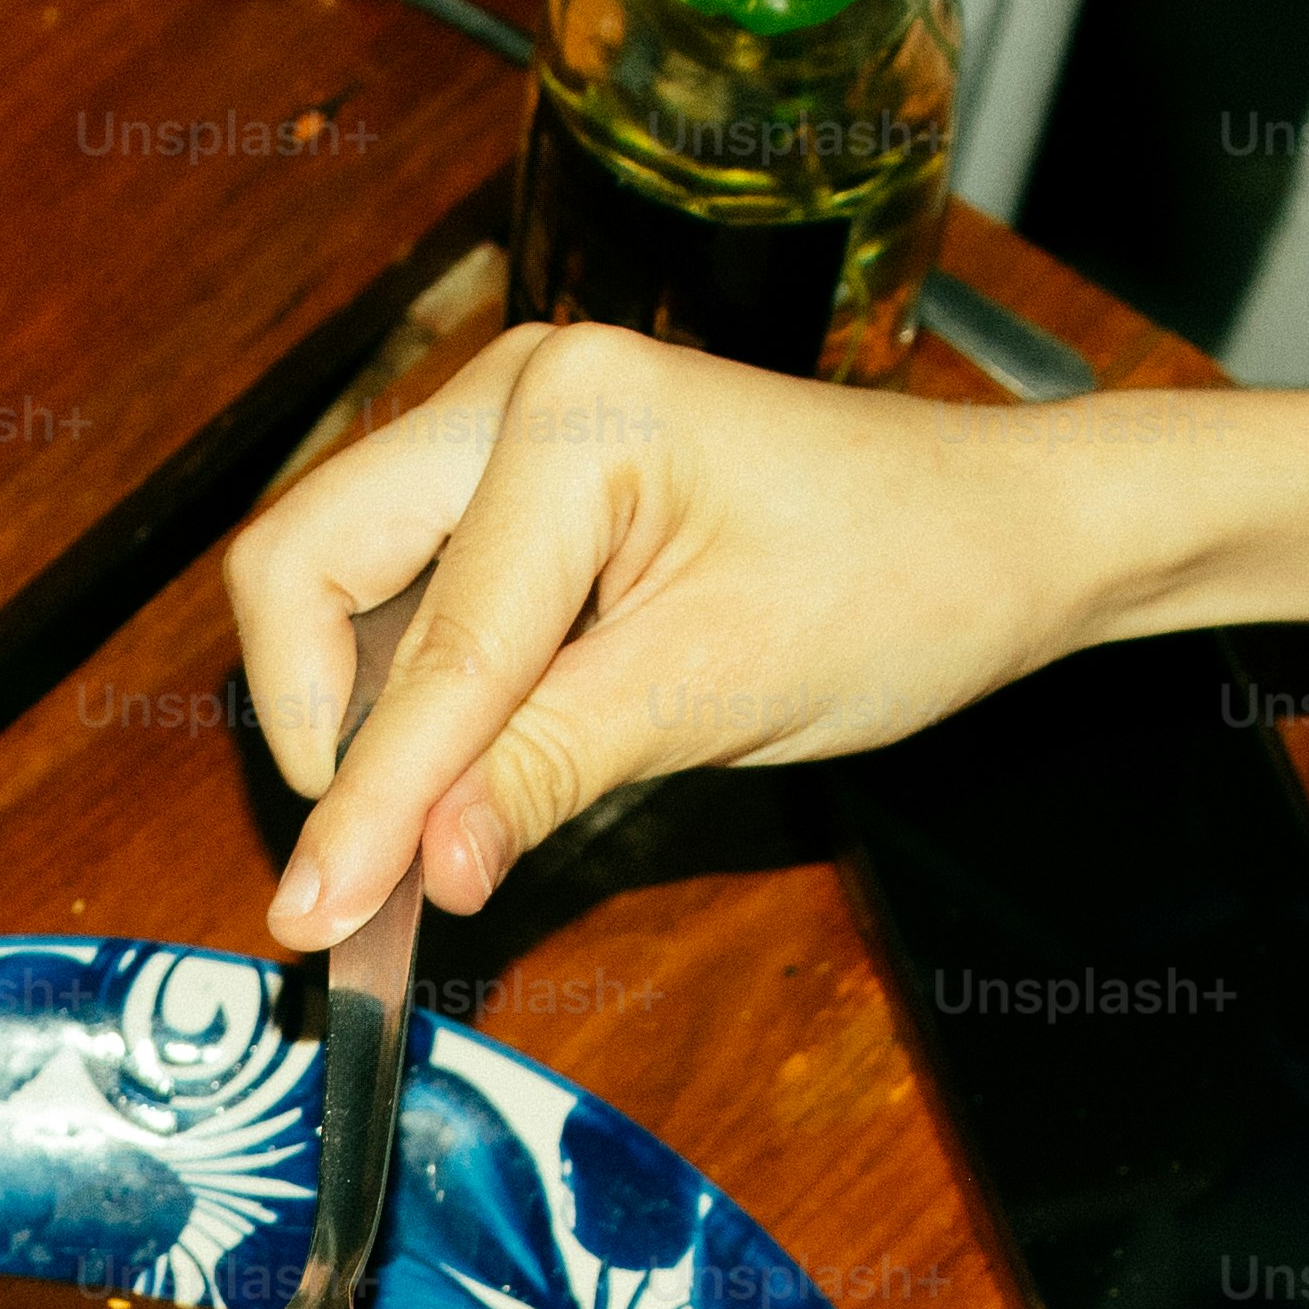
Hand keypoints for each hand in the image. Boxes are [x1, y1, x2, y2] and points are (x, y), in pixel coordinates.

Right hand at [226, 318, 1308, 947]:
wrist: (1005, 535)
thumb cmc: (903, 584)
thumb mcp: (721, 692)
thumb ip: (546, 770)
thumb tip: (418, 870)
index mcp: (573, 417)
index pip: (429, 646)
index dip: (367, 800)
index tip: (317, 917)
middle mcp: (512, 391)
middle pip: (303, 565)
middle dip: (319, 725)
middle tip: (368, 862)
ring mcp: (506, 427)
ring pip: (337, 580)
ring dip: (359, 714)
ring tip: (425, 830)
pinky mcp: (516, 482)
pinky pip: (404, 590)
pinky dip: (408, 694)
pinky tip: (459, 777)